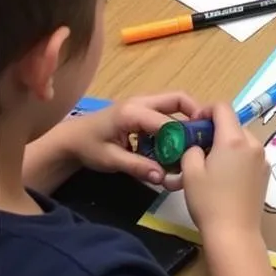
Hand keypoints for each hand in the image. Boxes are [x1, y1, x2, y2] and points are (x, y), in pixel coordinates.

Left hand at [63, 92, 203, 189]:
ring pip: (174, 103)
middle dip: (195, 113)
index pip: (166, 121)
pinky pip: (166, 111)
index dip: (182, 136)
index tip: (195, 151)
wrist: (71, 138)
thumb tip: (163, 177)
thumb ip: (136, 166)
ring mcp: (143, 102)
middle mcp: (141, 101)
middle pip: (178, 99)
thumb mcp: (110, 160)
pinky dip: (175, 123)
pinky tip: (174, 143)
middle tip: (204, 135)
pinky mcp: (144, 109)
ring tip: (193, 140)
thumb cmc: (88, 147)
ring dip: (186, 119)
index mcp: (132, 112)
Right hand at [181, 104, 268, 239]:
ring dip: (226, 144)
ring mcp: (263, 158)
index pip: (222, 108)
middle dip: (215, 131)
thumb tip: (199, 146)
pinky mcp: (266, 172)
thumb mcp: (190, 173)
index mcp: (234, 139)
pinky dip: (237, 157)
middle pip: (233, 125)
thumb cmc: (209, 201)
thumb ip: (192, 149)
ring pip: (242, 140)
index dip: (205, 111)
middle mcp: (253, 143)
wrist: (234, 232)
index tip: (193, 126)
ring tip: (210, 164)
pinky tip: (226, 177)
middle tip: (198, 148)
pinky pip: (250, 155)